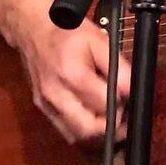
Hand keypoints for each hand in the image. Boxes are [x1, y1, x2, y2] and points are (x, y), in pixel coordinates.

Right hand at [12, 1, 131, 143]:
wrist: (33, 29)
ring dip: (96, 131)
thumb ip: (118, 67)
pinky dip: (82, 127)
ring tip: (112, 117)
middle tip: (125, 117)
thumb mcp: (99, 40)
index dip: (123, 104)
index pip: (104, 104)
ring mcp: (46, 104)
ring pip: (75, 135)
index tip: (131, 99)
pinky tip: (93, 115)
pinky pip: (65, 129)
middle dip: (111, 127)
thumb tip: (132, 89)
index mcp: (72, 75)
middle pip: (88, 129)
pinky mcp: (42, 108)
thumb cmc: (67, 32)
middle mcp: (56, 95)